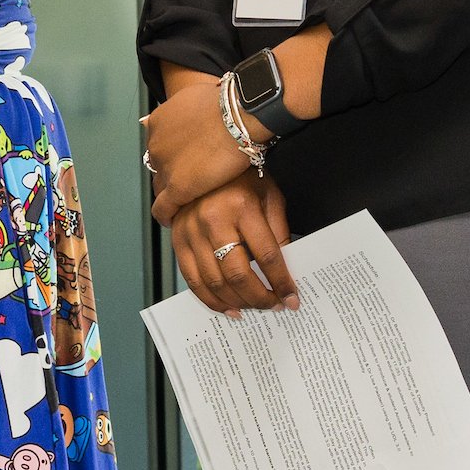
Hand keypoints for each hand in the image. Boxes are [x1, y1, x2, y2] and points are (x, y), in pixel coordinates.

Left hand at [144, 76, 256, 225]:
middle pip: (158, 167)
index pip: (159, 146)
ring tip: (183, 201)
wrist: (239, 116)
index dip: (172, 155)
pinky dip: (166, 216)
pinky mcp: (177, 188)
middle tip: (188, 179)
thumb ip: (186, 107)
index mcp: (158, 122)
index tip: (183, 160)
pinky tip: (172, 220)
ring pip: (160, 188)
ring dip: (170, 194)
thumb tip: (189, 108)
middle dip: (171, 174)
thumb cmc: (227, 104)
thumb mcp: (197, 96)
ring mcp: (165, 167)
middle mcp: (156, 144)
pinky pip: (163, 208)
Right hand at [172, 174, 297, 317]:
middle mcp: (213, 220)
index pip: (267, 254)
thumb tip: (287, 271)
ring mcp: (191, 232)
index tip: (292, 298)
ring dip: (237, 303)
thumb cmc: (243, 178)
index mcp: (241, 207)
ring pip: (214, 282)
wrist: (205, 160)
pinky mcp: (178, 241)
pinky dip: (211, 299)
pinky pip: (192, 280)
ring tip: (254, 309)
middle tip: (274, 306)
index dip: (281, 281)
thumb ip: (278, 233)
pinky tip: (228, 308)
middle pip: (238, 273)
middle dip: (259, 297)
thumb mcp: (270, 198)